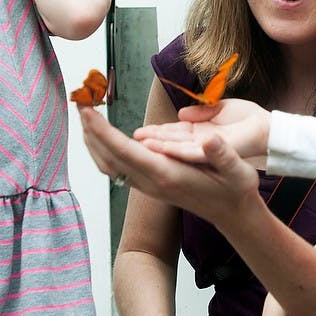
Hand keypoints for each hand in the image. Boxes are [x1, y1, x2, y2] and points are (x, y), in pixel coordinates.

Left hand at [77, 106, 260, 224]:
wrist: (232, 214)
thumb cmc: (234, 189)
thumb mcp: (237, 170)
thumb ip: (222, 155)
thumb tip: (210, 139)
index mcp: (167, 175)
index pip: (125, 151)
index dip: (103, 131)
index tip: (87, 110)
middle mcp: (150, 182)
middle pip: (108, 156)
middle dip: (90, 129)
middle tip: (79, 101)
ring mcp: (147, 185)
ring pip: (107, 164)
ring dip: (93, 140)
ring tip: (85, 114)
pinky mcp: (148, 184)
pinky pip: (115, 168)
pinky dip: (102, 149)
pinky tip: (100, 136)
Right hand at [134, 98, 270, 162]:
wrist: (268, 128)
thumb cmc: (248, 119)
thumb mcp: (219, 108)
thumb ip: (200, 111)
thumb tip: (181, 113)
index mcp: (201, 132)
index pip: (173, 132)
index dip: (157, 131)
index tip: (140, 132)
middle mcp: (200, 143)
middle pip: (170, 141)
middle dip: (150, 139)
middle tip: (132, 138)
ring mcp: (206, 149)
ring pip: (176, 149)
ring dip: (157, 145)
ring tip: (137, 143)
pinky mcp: (213, 153)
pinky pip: (190, 152)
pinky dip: (174, 149)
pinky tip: (159, 148)